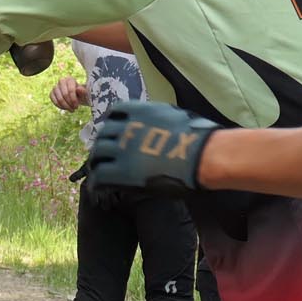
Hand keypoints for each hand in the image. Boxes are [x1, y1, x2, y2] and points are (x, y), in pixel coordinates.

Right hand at [50, 75, 88, 111]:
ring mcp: (55, 87)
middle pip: (65, 95)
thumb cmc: (81, 94)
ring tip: (71, 110)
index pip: (71, 90)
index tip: (77, 106)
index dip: (74, 100)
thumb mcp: (84, 93)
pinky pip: (54, 101)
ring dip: (65, 106)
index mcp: (70, 79)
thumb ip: (83, 91)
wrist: (76, 96)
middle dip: (70, 104)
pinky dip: (60, 106)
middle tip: (74, 109)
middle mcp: (61, 81)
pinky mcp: (52, 93)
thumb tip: (78, 89)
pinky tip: (65, 108)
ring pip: (59, 99)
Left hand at [87, 99, 217, 197]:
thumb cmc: (200, 137)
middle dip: (102, 146)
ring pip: (97, 155)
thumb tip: (158, 124)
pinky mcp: (123, 171)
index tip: (113, 135)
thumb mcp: (174, 116)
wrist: (205, 155)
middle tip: (104, 157)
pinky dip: (96, 182)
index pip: (114, 114)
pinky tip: (99, 188)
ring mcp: (123, 149)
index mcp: (139, 112)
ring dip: (97, 164)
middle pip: (102, 135)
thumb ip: (158, 119)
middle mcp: (127, 128)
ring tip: (99, 173)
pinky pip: (99, 176)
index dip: (111, 126)